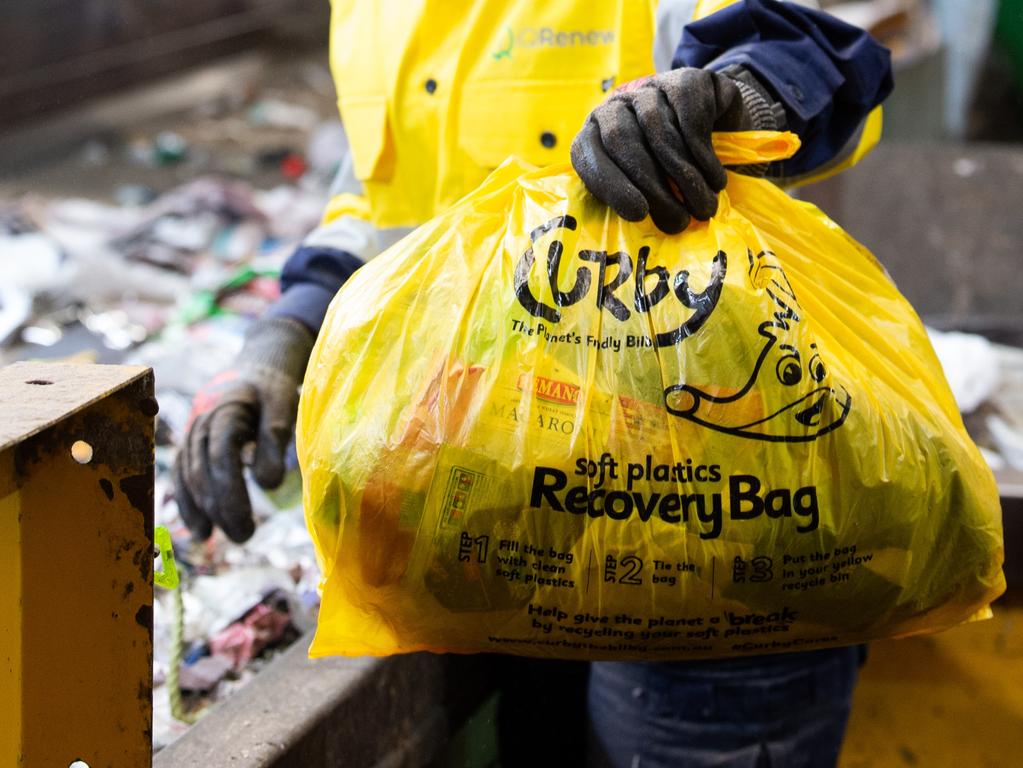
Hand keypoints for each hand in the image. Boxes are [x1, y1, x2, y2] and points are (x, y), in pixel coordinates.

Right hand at [173, 317, 313, 542]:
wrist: (256, 369)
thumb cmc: (274, 390)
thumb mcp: (283, 407)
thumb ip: (276, 441)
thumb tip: (269, 485)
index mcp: (225, 409)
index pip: (222, 455)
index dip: (231, 491)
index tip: (247, 521)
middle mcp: (201, 422)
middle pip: (203, 470)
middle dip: (220, 507)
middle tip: (243, 537)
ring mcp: (191, 434)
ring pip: (188, 476)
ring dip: (202, 509)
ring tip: (217, 538)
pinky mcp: (191, 446)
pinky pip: (182, 476)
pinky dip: (188, 503)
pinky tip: (201, 530)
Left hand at [571, 67, 778, 233]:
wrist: (716, 131)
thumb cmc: (670, 173)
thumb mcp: (644, 188)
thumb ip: (634, 199)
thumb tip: (643, 222)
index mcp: (594, 133)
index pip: (587, 152)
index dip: (609, 183)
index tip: (638, 213)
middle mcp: (616, 105)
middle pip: (622, 140)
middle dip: (652, 187)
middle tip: (678, 221)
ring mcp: (650, 89)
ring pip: (659, 131)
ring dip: (685, 177)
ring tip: (703, 207)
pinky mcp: (686, 81)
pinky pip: (690, 118)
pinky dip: (704, 156)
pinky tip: (715, 179)